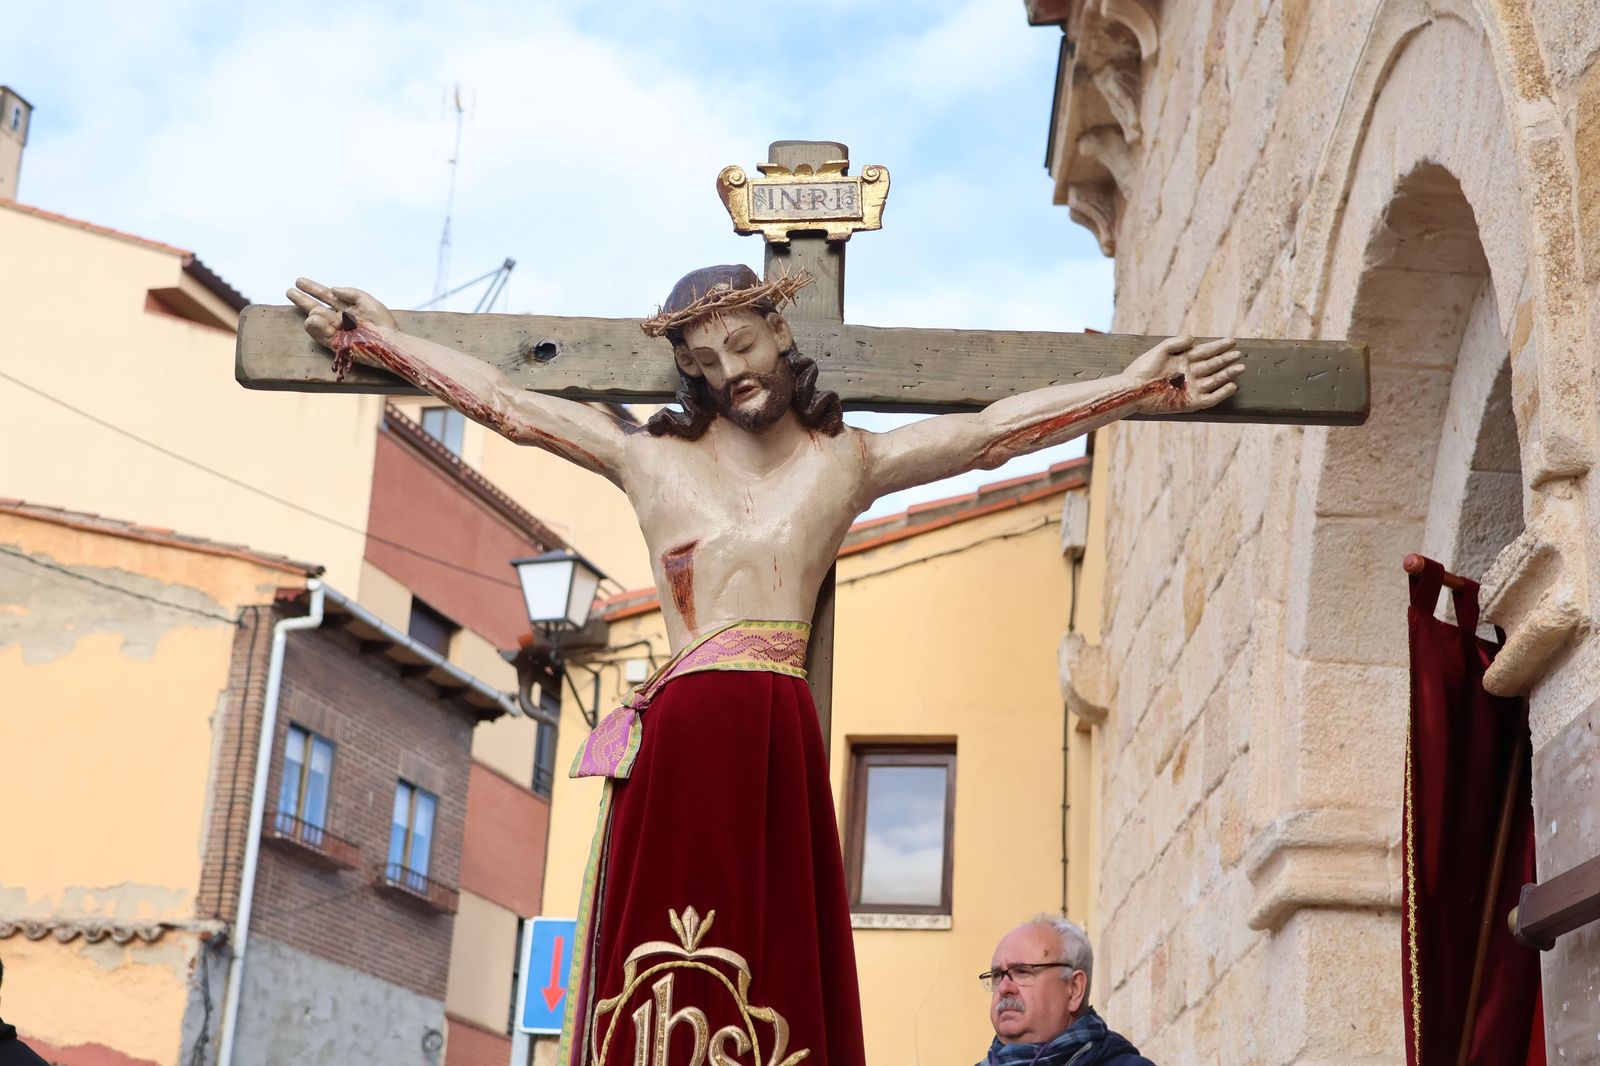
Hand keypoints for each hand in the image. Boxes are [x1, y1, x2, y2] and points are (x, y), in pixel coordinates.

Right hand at [286, 278, 397, 357]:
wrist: (388, 343)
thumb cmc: (382, 323)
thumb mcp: (368, 301)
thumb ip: (350, 293)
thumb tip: (333, 289)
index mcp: (347, 308)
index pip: (327, 296)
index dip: (313, 289)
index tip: (299, 281)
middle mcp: (339, 319)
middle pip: (316, 307)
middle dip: (303, 299)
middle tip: (289, 291)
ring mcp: (335, 331)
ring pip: (316, 318)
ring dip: (314, 311)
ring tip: (317, 309)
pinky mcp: (334, 344)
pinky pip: (318, 333)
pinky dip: (314, 324)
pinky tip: (313, 317)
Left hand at [1123, 334, 1243, 412]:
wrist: (1132, 390)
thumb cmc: (1142, 369)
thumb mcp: (1159, 351)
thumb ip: (1176, 343)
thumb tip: (1194, 338)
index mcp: (1183, 359)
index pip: (1206, 351)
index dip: (1219, 346)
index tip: (1232, 341)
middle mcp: (1190, 373)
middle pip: (1213, 365)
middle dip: (1226, 360)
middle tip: (1238, 355)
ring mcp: (1191, 388)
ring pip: (1214, 380)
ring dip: (1227, 374)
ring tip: (1239, 368)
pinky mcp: (1190, 402)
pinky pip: (1210, 398)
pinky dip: (1221, 393)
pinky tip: (1232, 386)